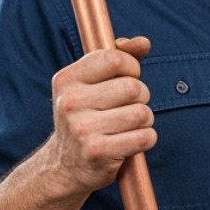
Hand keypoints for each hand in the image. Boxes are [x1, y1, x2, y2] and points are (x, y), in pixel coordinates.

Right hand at [41, 36, 154, 194]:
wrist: (63, 167)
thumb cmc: (85, 119)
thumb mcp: (90, 85)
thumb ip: (118, 58)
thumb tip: (143, 42)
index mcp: (67, 80)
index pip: (115, 59)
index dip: (131, 68)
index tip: (126, 79)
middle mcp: (71, 103)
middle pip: (134, 88)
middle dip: (140, 98)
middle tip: (125, 109)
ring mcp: (83, 129)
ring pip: (142, 113)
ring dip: (144, 122)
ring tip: (126, 128)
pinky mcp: (98, 152)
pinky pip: (145, 137)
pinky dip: (146, 140)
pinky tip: (129, 143)